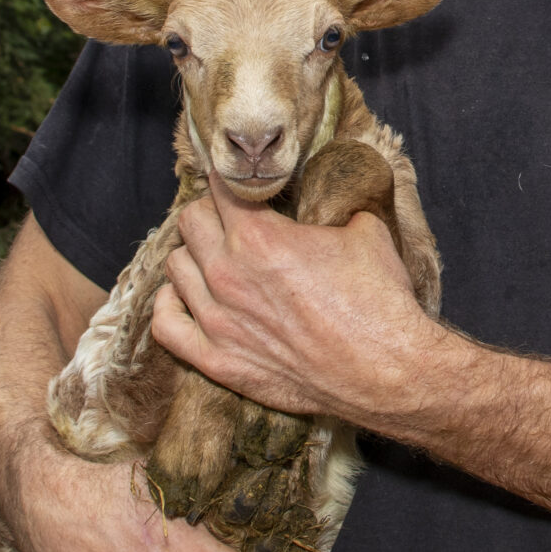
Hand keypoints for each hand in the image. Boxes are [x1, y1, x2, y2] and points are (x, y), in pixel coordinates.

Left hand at [151, 178, 448, 426]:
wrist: (385, 371)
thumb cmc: (378, 301)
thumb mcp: (365, 231)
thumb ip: (333, 208)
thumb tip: (330, 196)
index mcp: (259, 236)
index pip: (221, 189)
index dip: (232, 180)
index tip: (240, 184)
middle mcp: (228, 273)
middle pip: (190, 222)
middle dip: (211, 214)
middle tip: (232, 220)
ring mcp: (217, 320)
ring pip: (175, 268)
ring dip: (193, 257)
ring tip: (214, 258)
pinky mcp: (217, 360)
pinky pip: (165, 325)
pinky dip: (169, 305)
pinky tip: (184, 297)